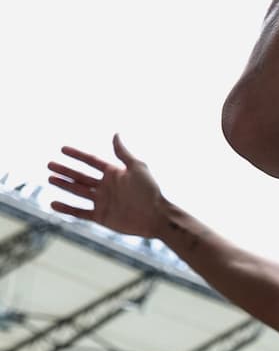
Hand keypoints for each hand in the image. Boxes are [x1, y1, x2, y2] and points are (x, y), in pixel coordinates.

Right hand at [48, 135, 166, 237]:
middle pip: (81, 176)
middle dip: (66, 170)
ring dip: (64, 185)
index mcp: (114, 173)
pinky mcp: (101, 216)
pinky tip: (53, 203)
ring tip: (50, 178)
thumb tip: (116, 133)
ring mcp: (102, 201)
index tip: (62, 149)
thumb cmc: (150, 190)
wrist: (156, 216)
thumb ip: (123, 153)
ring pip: (78, 192)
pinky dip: (66, 208)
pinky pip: (80, 212)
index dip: (77, 155)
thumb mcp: (137, 167)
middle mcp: (106, 186)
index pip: (91, 161)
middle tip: (50, 164)